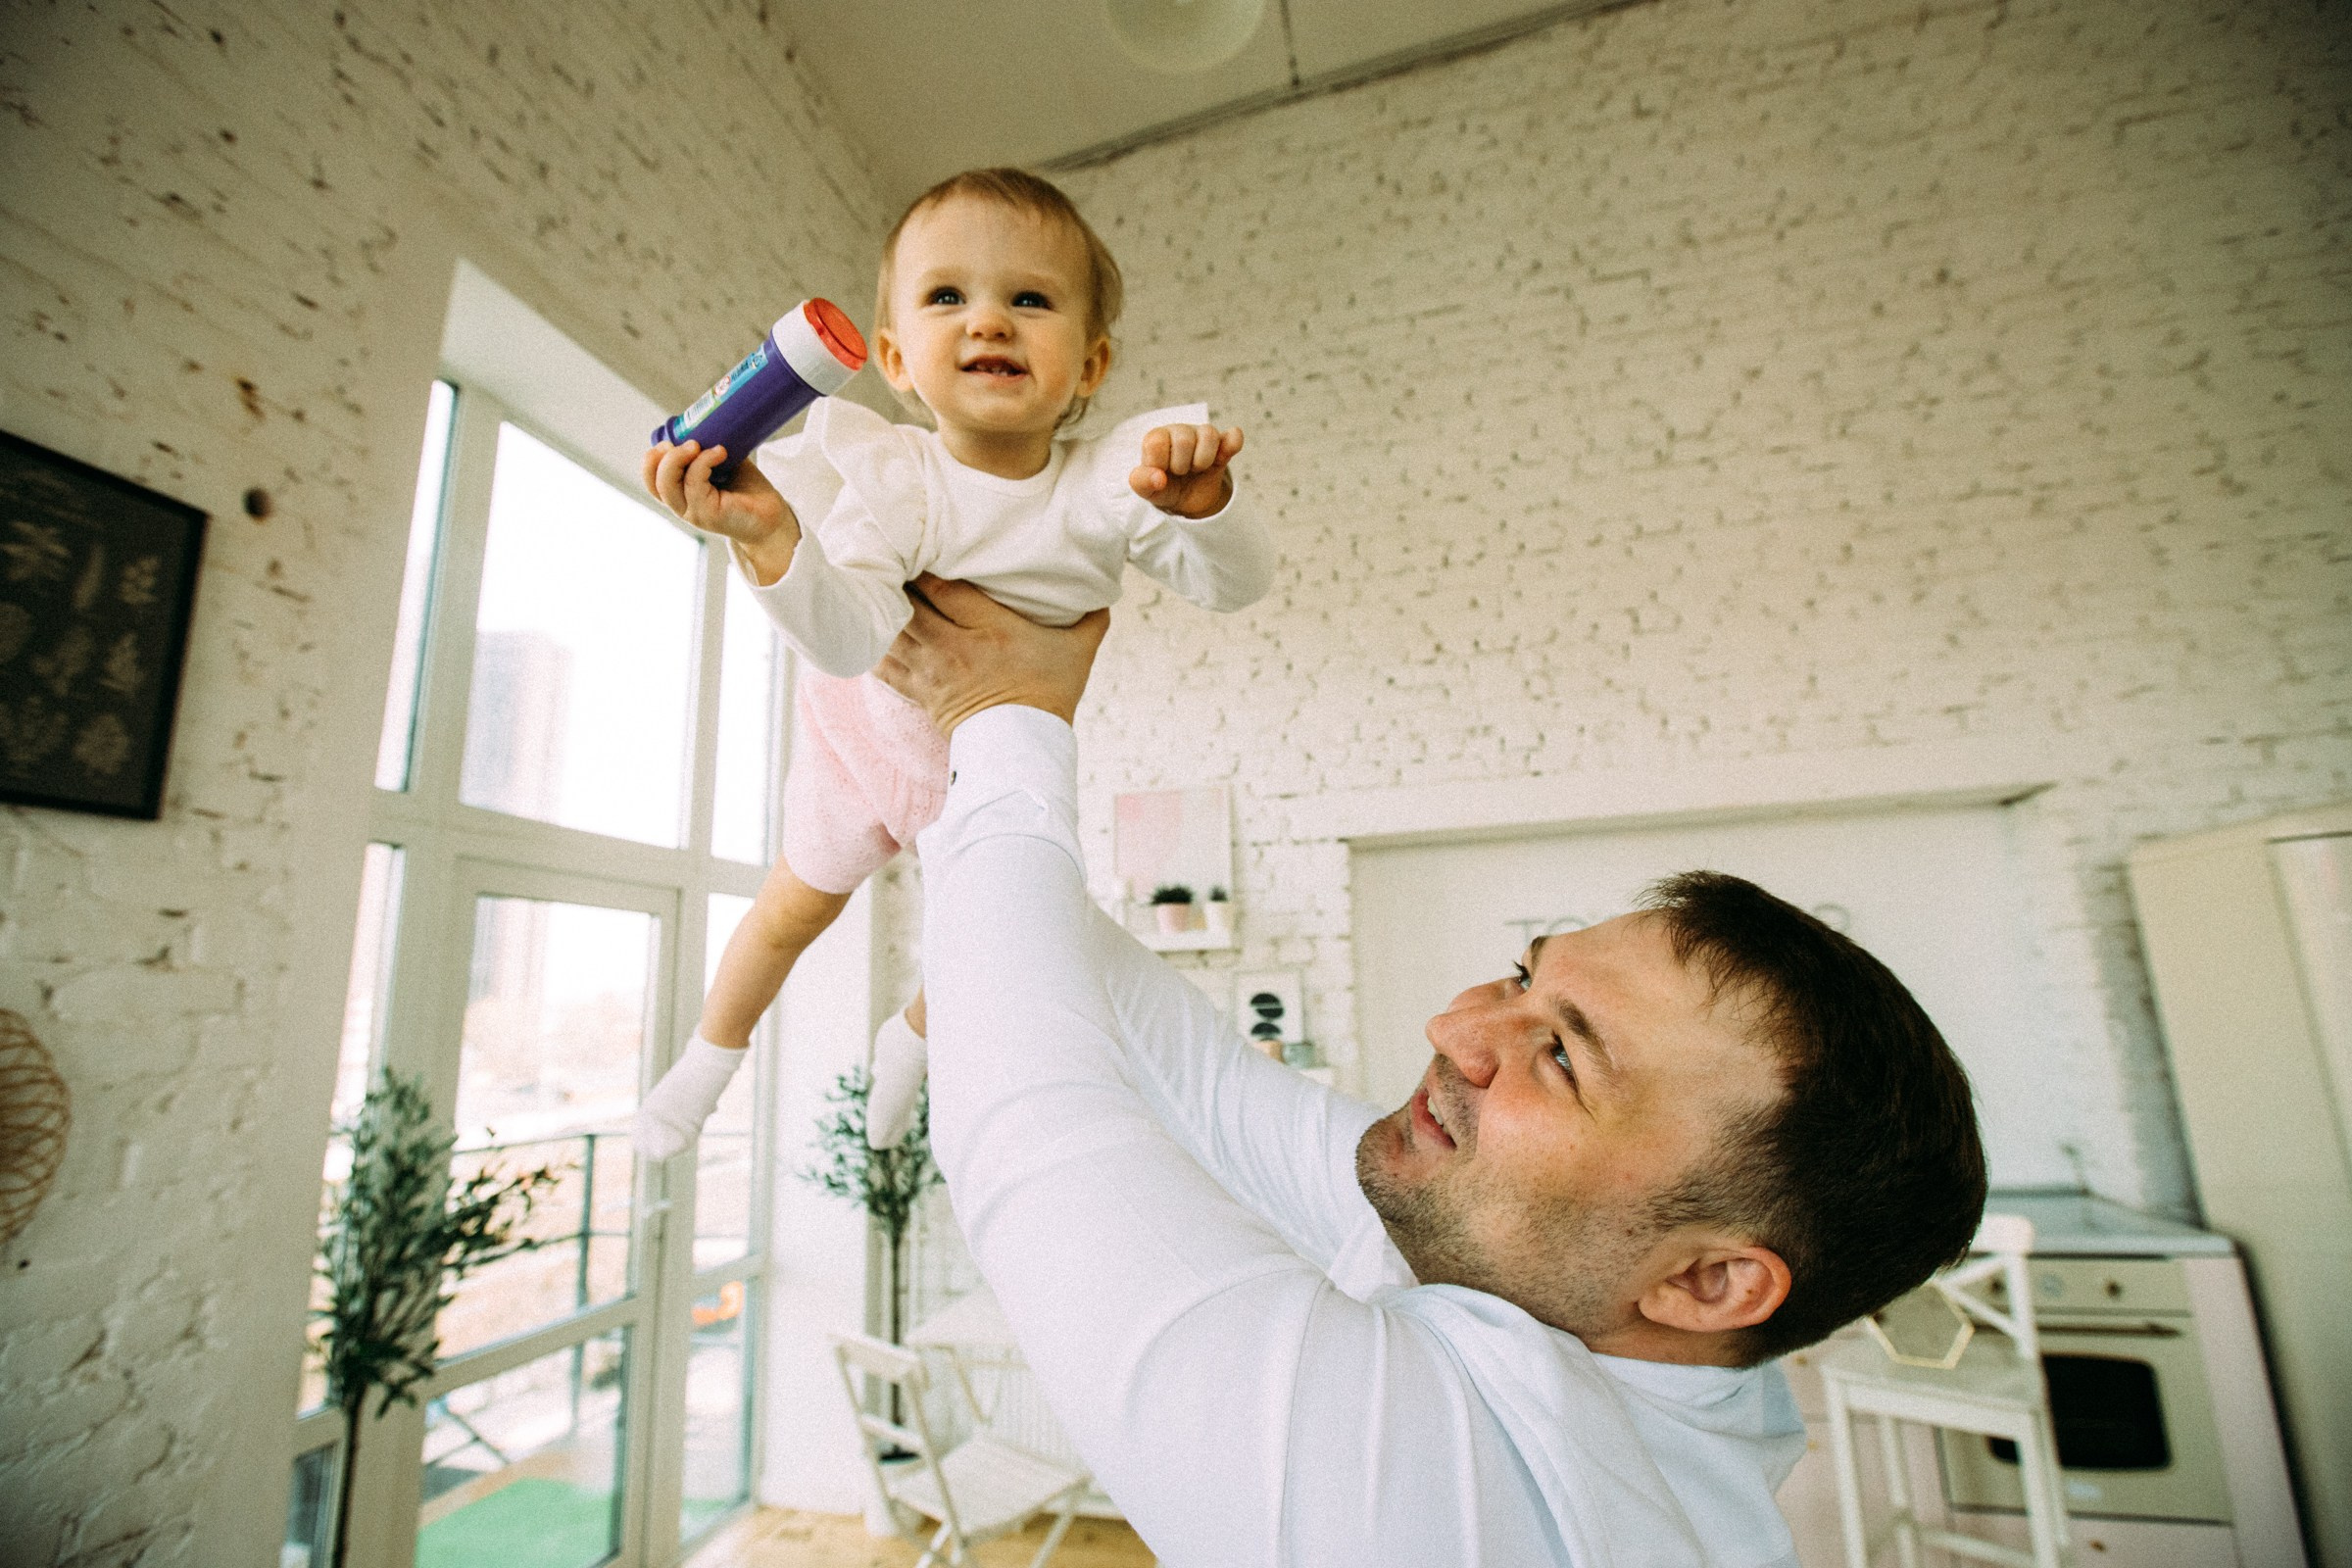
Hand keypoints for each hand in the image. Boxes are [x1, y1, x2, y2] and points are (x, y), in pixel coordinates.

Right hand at [641, 439, 799, 582]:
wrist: (772, 516)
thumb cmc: (747, 490)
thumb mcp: (723, 463)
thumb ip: (709, 447)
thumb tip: (706, 420)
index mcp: (680, 494)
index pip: (651, 479)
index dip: (651, 459)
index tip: (669, 441)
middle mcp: (682, 506)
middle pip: (655, 482)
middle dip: (663, 456)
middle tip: (687, 442)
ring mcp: (693, 513)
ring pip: (668, 485)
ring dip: (678, 459)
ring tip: (697, 444)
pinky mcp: (708, 515)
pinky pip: (694, 484)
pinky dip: (703, 462)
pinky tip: (720, 452)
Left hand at [875, 574, 1109, 733]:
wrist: (1024, 748)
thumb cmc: (1051, 695)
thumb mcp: (1078, 652)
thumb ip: (1089, 618)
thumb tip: (1103, 590)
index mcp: (992, 630)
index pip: (944, 588)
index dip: (927, 566)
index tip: (921, 546)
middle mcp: (955, 647)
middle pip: (910, 603)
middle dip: (898, 579)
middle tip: (890, 556)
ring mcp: (933, 671)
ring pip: (892, 630)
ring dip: (883, 609)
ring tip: (875, 587)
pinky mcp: (920, 693)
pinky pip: (884, 665)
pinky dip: (875, 645)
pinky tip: (872, 627)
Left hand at [1129, 424, 1242, 518]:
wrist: (1187, 499)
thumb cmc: (1164, 488)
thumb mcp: (1147, 490)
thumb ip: (1141, 483)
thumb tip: (1160, 478)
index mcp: (1157, 437)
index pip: (1156, 442)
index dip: (1159, 463)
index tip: (1160, 472)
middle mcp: (1179, 431)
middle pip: (1184, 440)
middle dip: (1182, 465)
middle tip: (1180, 473)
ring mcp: (1202, 436)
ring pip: (1209, 435)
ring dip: (1203, 460)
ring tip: (1196, 469)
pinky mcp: (1223, 446)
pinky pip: (1233, 438)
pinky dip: (1232, 444)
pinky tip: (1222, 458)